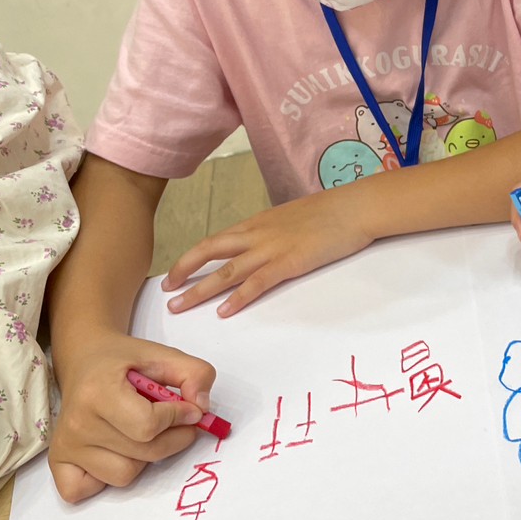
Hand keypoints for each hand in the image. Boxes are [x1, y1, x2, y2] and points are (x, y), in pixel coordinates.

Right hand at [49, 328, 215, 503]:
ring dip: (145, 457)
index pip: (148, 426)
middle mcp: (77, 424)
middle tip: (179, 422)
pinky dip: (106, 478)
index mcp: (98, 392)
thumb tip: (202, 409)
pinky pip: (85, 490)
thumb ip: (195, 374)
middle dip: (174, 438)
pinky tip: (116, 451)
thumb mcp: (164, 355)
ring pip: (125, 474)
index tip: (189, 409)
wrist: (85, 360)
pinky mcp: (58, 462)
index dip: (178, 418)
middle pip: (143, 452)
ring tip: (141, 432)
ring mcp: (65, 446)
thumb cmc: (125, 362)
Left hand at [161, 188, 374, 315]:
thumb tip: (265, 242)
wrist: (354, 208)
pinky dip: (238, 298)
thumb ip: (274, 230)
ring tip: (180, 306)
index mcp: (258, 222)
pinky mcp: (289, 263)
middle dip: (184, 271)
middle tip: (166, 290)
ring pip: (226, 271)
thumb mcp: (293, 217)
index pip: (217, 240)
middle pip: (210, 251)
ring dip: (200, 289)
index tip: (176, 271)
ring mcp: (271, 249)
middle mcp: (257, 234)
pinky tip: (224, 311)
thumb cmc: (331, 212)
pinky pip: (257, 283)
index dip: (192, 257)